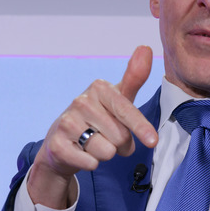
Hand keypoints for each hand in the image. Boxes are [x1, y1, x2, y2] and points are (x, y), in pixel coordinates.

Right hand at [27, 46, 158, 208]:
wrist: (62, 141)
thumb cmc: (97, 118)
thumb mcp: (117, 98)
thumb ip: (134, 77)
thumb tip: (145, 47)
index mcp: (98, 88)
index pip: (126, 110)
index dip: (141, 127)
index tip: (152, 141)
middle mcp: (80, 101)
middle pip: (120, 136)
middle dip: (120, 144)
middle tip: (109, 138)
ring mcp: (67, 122)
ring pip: (106, 151)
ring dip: (105, 154)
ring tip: (94, 145)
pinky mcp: (57, 144)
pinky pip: (89, 163)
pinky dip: (90, 163)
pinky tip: (82, 153)